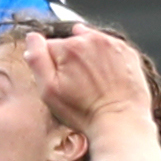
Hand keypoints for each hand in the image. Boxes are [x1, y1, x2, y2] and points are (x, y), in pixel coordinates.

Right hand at [30, 26, 150, 130]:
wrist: (120, 122)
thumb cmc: (84, 112)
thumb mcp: (49, 91)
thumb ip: (37, 60)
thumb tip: (32, 37)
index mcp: (69, 47)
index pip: (49, 46)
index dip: (52, 65)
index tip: (61, 81)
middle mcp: (91, 39)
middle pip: (71, 43)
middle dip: (71, 60)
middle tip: (79, 85)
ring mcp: (112, 44)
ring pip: (90, 43)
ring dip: (89, 56)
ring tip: (93, 81)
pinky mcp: (127, 52)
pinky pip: (109, 49)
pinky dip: (107, 59)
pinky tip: (106, 77)